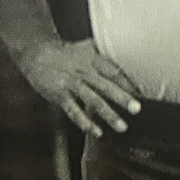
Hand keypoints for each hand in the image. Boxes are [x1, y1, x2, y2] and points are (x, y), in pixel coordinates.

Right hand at [18, 38, 141, 136]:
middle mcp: (84, 71)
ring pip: (93, 100)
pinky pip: (74, 110)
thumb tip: (128, 50)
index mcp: (94, 59)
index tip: (142, 93)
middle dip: (123, 98)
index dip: (128, 82)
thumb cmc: (66, 52)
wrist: (37, 54)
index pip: (114, 71)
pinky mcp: (60, 94)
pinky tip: (97, 132)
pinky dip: (85, 122)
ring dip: (108, 114)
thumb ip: (105, 52)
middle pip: (106, 85)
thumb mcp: (87, 47)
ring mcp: (72, 83)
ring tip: (123, 127)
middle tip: (138, 109)